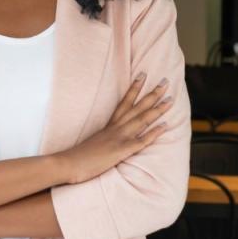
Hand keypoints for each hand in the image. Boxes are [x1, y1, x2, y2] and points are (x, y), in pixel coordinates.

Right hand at [55, 74, 173, 184]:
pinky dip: (153, 133)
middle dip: (152, 94)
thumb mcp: (93, 143)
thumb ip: (104, 138)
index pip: (124, 102)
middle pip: (137, 107)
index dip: (134, 88)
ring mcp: (119, 138)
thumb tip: (109, 138)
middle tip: (165, 82)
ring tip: (170, 99)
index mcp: (109, 125)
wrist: (67, 163)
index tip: (143, 75)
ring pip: (142, 120)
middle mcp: (115, 128)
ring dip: (157, 109)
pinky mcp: (121, 151)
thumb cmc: (77, 156)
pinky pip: (141, 141)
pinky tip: (165, 126)